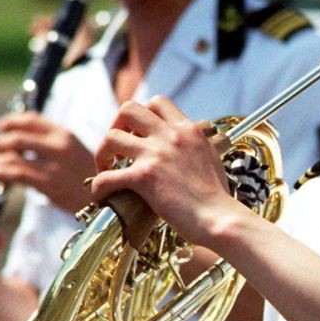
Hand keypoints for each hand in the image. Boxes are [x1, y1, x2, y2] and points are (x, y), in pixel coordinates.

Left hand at [0, 112, 94, 213]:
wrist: (110, 199)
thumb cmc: (89, 178)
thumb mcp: (74, 152)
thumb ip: (52, 145)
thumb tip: (22, 144)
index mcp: (65, 134)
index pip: (31, 120)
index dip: (12, 121)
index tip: (2, 126)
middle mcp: (59, 145)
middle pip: (18, 136)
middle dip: (0, 141)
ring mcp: (54, 164)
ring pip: (14, 155)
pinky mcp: (49, 182)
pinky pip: (16, 173)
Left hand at [91, 96, 239, 248]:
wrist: (220, 218)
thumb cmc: (218, 198)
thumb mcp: (210, 158)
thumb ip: (193, 148)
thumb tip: (183, 153)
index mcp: (189, 129)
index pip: (157, 103)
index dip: (141, 115)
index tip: (137, 134)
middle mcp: (171, 135)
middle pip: (129, 109)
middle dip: (116, 126)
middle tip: (117, 149)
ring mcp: (156, 154)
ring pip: (111, 138)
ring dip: (102, 154)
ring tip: (106, 171)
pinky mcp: (145, 177)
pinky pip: (107, 177)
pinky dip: (99, 187)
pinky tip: (103, 197)